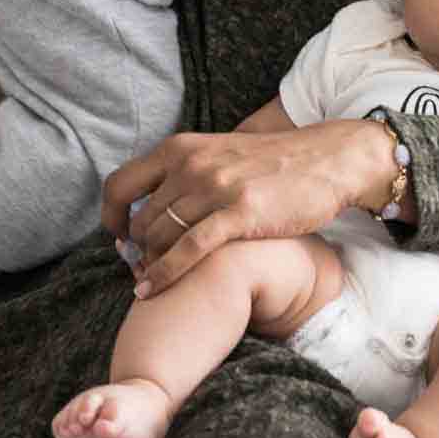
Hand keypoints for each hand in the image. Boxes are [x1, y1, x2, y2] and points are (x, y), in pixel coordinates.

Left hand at [101, 120, 398, 295]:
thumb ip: (186, 172)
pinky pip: (188, 250)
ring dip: (148, 265)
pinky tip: (149, 291)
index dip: (110, 216)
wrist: (328, 159)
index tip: (119, 237)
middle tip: (140, 270)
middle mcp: (192, 163)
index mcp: (182, 147)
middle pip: (141, 218)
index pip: (120, 183)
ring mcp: (216, 187)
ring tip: (146, 283)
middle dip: (136, 250)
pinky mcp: (240, 213)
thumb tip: (153, 204)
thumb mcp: (219, 153)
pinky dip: (163, 274)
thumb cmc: (274, 163)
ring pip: (160, 236)